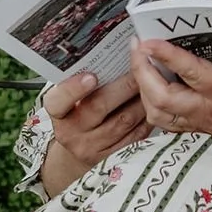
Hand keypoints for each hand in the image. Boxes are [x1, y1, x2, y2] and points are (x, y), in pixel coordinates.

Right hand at [37, 67, 147, 192]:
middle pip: (99, 107)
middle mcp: (72, 133)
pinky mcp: (114, 156)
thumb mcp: (69, 99)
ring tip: (152, 80)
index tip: (91, 76)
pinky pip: (136, 134)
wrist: (78, 150)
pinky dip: (147, 116)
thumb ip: (80, 80)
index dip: (74, 89)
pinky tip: (154, 103)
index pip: (58, 101)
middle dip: (124, 85)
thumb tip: (110, 54)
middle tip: (140, 67)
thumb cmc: (77, 113)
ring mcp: (93, 147)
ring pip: (123, 120)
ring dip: (141, 99)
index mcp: (58, 113)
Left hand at [130, 38, 211, 157]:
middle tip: (136, 44)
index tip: (150, 40)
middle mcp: (207, 109)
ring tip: (139, 61)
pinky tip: (149, 87)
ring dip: (142, 87)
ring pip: (156, 111)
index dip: (169, 56)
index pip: (193, 74)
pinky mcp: (197, 127)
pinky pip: (163, 121)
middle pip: (161, 96)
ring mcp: (199, 120)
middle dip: (142, 70)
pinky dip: (149, 104)